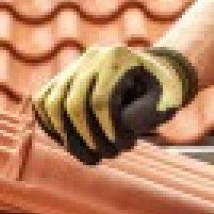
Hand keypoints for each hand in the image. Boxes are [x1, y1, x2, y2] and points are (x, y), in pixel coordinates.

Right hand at [31, 45, 196, 163]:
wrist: (148, 75)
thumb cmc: (161, 90)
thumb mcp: (170, 98)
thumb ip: (152, 111)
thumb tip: (124, 124)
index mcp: (118, 57)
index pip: (101, 100)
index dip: (109, 130)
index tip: (125, 146)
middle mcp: (91, 57)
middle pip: (73, 104)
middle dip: (88, 138)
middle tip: (109, 154)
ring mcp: (72, 67)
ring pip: (51, 105)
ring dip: (68, 139)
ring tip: (91, 156)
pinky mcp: (60, 80)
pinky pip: (42, 104)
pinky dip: (53, 128)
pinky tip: (74, 144)